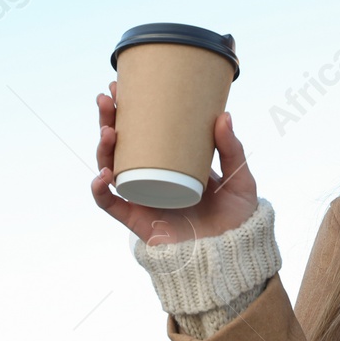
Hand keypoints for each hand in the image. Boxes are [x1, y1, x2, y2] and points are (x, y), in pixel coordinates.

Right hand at [90, 79, 259, 244]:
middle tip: (107, 98)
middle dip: (108, 120)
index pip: (143, 131)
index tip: (121, 85)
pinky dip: (100, 191)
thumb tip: (223, 115)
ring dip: (103, 149)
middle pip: (120, 145)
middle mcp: (152, 177)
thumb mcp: (238, 177)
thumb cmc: (237, 217)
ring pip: (110, 169)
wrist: (233, 255)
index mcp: (172, 162)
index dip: (128, 109)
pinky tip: (102, 176)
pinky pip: (112, 205)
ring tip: (108, 131)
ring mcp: (143, 197)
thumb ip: (231, 149)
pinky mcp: (139, 220)